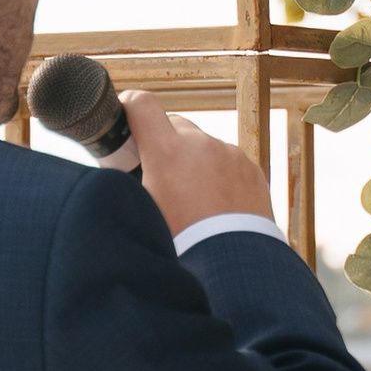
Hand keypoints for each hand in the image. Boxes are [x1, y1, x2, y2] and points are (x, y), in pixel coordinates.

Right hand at [123, 91, 275, 239]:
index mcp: (168, 152)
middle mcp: (202, 145)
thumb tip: (119, 176)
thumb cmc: (184, 244)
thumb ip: (131, 185)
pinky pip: (228, 162)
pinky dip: (219, 175)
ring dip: (194, 161)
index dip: (130, 107)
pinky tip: (216, 204)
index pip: (142, 105)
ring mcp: (231, 155)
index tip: (127, 118)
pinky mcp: (251, 169)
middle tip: (160, 174)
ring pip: (204, 146)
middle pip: (175, 126)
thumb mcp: (144, 212)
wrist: (234, 265)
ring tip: (193, 199)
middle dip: (165, 143)